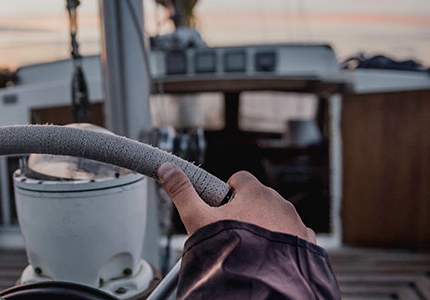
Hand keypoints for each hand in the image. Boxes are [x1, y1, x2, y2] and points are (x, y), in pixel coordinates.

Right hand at [158, 163, 315, 242]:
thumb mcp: (197, 219)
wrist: (260, 285)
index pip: (240, 178)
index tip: (219, 208)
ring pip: (276, 217)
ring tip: (248, 248)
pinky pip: (293, 236)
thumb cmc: (230, 250)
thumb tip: (167, 170)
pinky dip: (282, 243)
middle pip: (259, 198)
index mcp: (255, 193)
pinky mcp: (306, 244)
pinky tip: (267, 257)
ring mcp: (296, 224)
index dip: (226, 192)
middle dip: (245, 211)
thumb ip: (182, 192)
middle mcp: (280, 203)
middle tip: (229, 232)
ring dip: (265, 227)